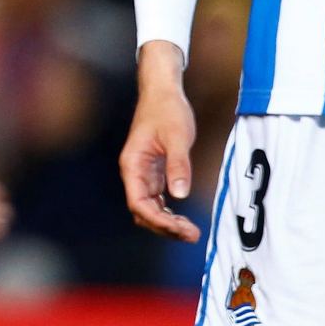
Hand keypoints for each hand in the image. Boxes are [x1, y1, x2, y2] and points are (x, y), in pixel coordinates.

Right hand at [119, 41, 201, 240]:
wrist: (163, 90)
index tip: (179, 228)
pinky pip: (157, 200)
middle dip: (164, 227)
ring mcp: (143, 173)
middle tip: (192, 234)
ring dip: (167, 223)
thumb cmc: (167, 109)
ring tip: (190, 232)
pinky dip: (169, 212)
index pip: (139, 203)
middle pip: (143, 211)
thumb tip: (180, 195)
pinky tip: (184, 219)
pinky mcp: (154, 172)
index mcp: (133, 165)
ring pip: (149, 208)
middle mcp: (134, 172)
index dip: (158, 221)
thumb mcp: (178, 136)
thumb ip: (178, 165)